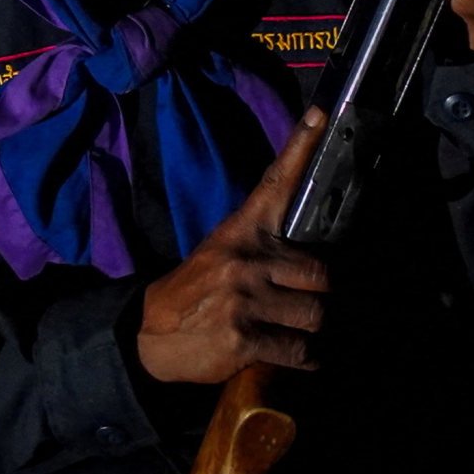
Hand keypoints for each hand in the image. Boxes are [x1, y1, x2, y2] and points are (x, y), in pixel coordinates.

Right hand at [136, 111, 330, 383]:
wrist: (151, 336)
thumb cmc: (196, 293)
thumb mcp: (221, 256)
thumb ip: (262, 248)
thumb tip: (313, 252)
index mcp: (240, 234)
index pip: (275, 185)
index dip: (301, 148)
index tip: (321, 116)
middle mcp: (245, 261)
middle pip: (321, 274)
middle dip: (322, 296)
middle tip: (311, 305)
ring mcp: (245, 300)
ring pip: (315, 314)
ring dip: (313, 329)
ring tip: (298, 331)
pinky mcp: (244, 337)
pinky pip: (300, 350)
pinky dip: (306, 357)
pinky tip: (297, 355)